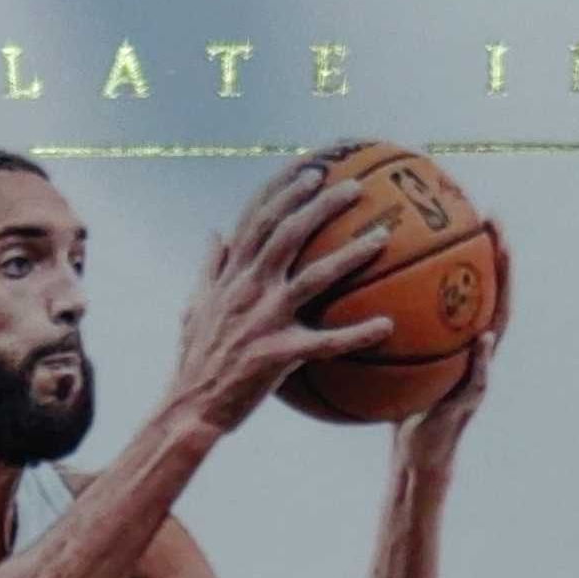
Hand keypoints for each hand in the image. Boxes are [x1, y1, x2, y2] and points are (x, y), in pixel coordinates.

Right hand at [168, 164, 393, 436]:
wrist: (190, 410)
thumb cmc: (196, 361)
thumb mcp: (194, 307)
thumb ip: (209, 268)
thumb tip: (215, 234)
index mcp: (231, 276)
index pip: (258, 219)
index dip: (285, 189)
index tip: (312, 167)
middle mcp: (247, 289)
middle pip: (288, 233)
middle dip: (321, 203)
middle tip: (355, 186)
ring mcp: (263, 321)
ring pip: (313, 277)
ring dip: (350, 254)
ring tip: (382, 237)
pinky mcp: (277, 356)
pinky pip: (326, 343)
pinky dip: (357, 334)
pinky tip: (388, 326)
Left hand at [397, 224, 512, 469]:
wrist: (414, 456)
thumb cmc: (398, 406)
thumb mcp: (384, 362)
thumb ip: (376, 329)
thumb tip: (342, 289)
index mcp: (454, 334)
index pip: (463, 283)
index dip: (463, 246)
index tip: (460, 204)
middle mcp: (473, 347)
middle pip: (489, 293)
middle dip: (496, 256)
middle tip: (492, 218)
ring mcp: (477, 373)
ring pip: (498, 327)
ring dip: (504, 295)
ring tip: (505, 267)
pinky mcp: (468, 403)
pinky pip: (479, 376)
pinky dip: (483, 358)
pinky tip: (484, 339)